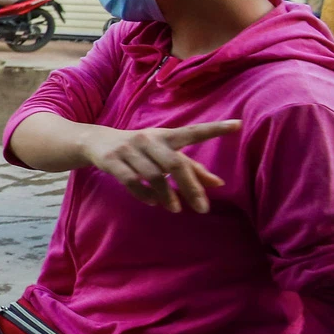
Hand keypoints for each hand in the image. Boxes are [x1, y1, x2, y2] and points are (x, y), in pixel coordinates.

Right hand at [80, 121, 240, 212]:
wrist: (94, 141)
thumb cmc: (138, 149)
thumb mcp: (163, 152)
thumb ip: (191, 167)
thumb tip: (219, 183)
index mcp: (165, 135)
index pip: (193, 132)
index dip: (215, 129)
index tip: (238, 125)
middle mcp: (148, 140)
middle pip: (174, 163)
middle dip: (190, 187)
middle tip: (203, 208)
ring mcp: (128, 150)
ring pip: (153, 175)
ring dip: (167, 194)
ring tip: (176, 209)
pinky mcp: (111, 161)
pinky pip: (131, 180)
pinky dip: (144, 194)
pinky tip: (153, 203)